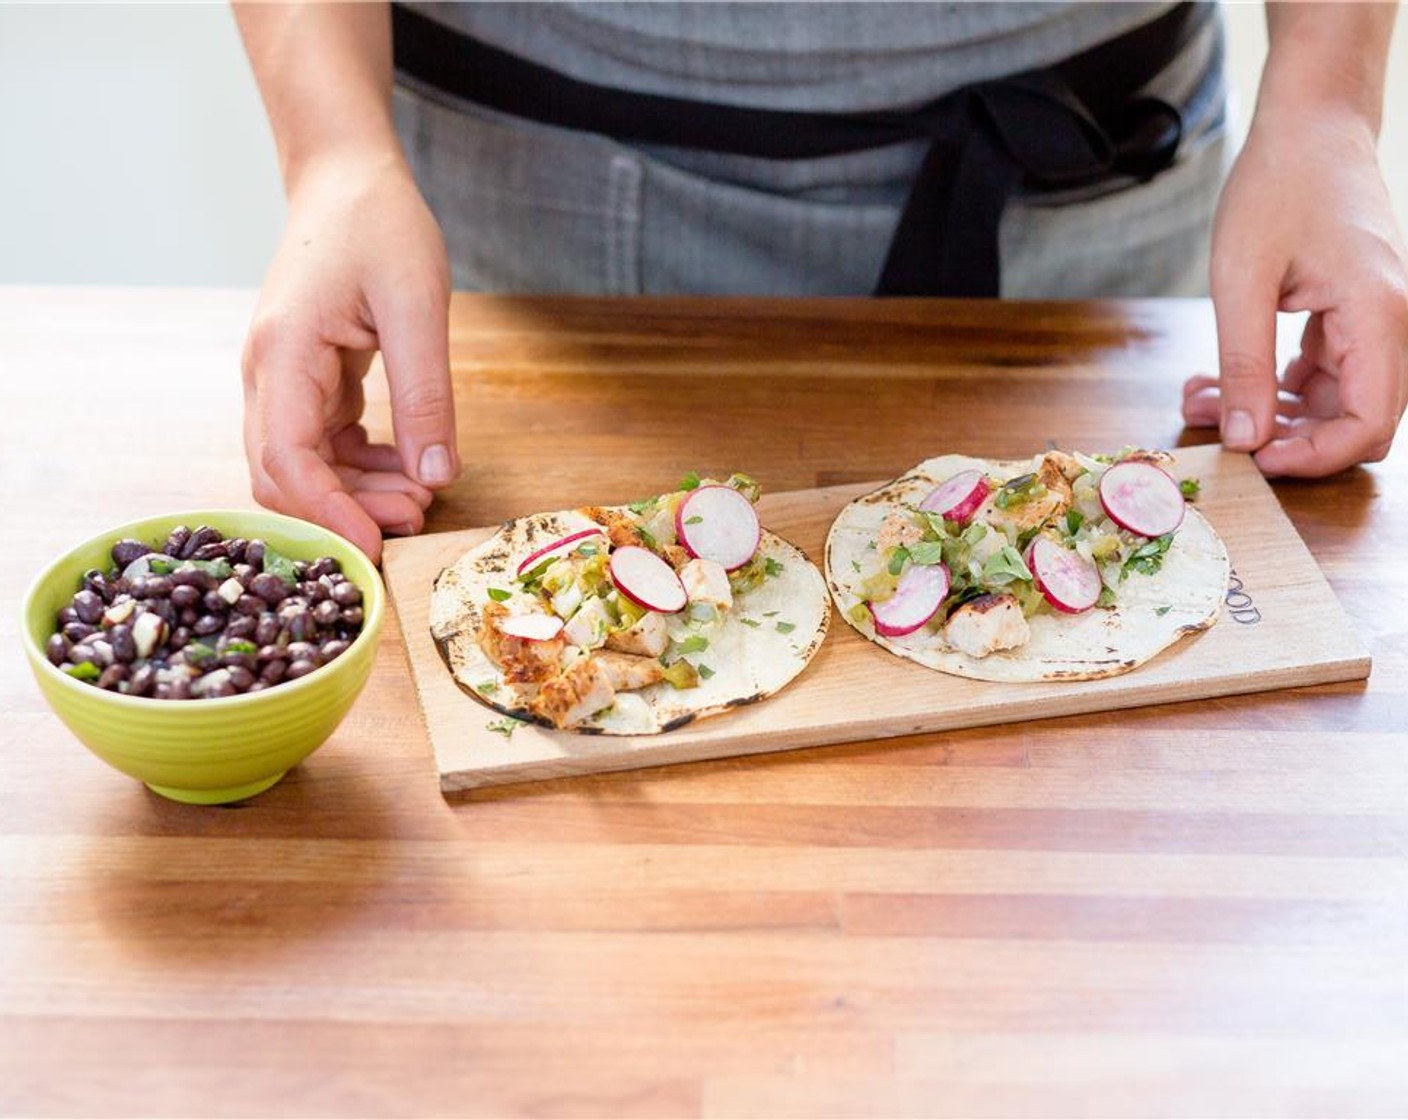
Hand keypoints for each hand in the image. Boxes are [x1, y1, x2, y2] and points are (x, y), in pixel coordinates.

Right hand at [241, 152, 458, 562]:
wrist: (347, 179)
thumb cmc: (378, 225)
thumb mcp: (417, 305)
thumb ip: (426, 394)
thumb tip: (435, 476)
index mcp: (283, 354)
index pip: (286, 460)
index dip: (327, 513)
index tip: (374, 546)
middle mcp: (268, 374)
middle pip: (283, 475)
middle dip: (344, 511)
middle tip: (415, 520)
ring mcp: (282, 380)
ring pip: (303, 467)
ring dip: (355, 494)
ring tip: (421, 498)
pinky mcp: (306, 381)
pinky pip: (323, 445)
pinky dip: (360, 468)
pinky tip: (406, 469)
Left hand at [1183, 108, 1407, 475]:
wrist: (1309, 123)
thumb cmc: (1278, 185)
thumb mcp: (1241, 280)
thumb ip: (1244, 365)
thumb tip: (1244, 441)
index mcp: (1378, 316)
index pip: (1368, 424)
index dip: (1314, 457)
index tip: (1252, 459)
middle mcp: (1390, 323)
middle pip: (1356, 421)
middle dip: (1285, 438)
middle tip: (1217, 432)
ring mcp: (1373, 319)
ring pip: (1330, 400)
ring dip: (1268, 413)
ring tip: (1200, 400)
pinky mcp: (1349, 314)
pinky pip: (1319, 373)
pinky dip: (1270, 384)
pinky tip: (1217, 379)